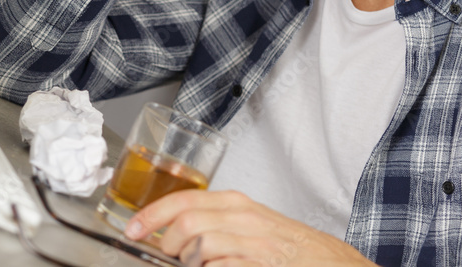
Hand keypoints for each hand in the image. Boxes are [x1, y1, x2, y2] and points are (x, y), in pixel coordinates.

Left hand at [124, 189, 376, 265]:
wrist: (329, 262)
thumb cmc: (287, 247)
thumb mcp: (249, 225)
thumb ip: (214, 224)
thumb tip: (170, 235)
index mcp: (237, 204)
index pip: (184, 200)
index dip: (152, 216)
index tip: (132, 230)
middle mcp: (243, 219)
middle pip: (187, 224)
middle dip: (168, 246)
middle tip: (169, 258)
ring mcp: (253, 245)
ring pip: (200, 247)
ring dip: (188, 262)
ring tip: (198, 265)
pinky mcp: (259, 266)